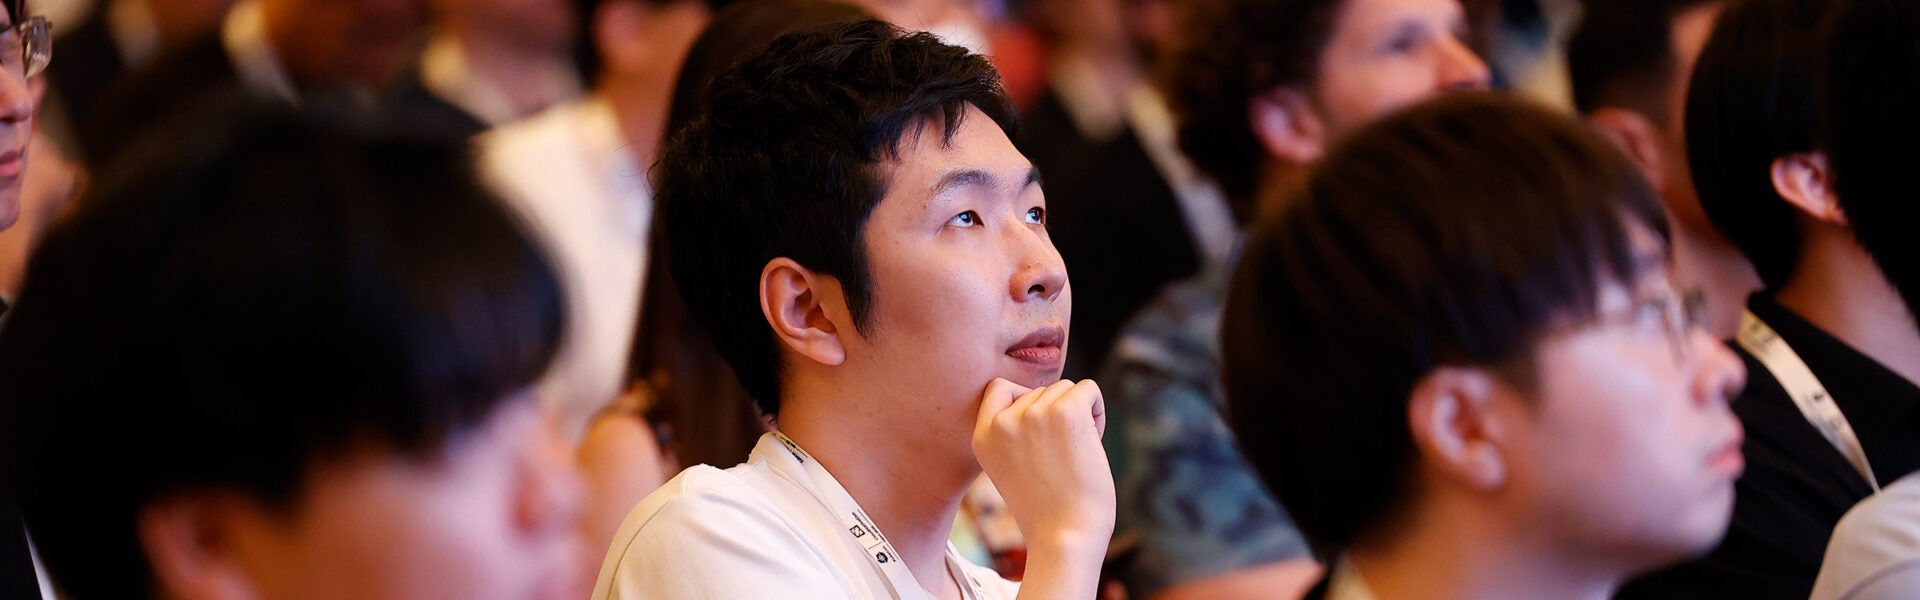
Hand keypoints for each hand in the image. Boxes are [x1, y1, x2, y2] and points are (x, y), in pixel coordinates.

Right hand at [971, 378, 1114, 553]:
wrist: (1065, 538)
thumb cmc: (1046, 512)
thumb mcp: (1010, 469)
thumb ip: (1014, 434)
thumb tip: (1041, 395)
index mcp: (981, 437)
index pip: (999, 388)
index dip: (1025, 401)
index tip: (1040, 431)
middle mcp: (1002, 422)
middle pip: (1039, 391)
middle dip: (1056, 415)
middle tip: (1061, 458)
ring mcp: (1033, 414)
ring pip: (1065, 389)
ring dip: (1077, 415)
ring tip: (1075, 455)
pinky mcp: (1066, 412)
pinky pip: (1089, 389)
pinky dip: (1096, 411)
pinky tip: (1092, 442)